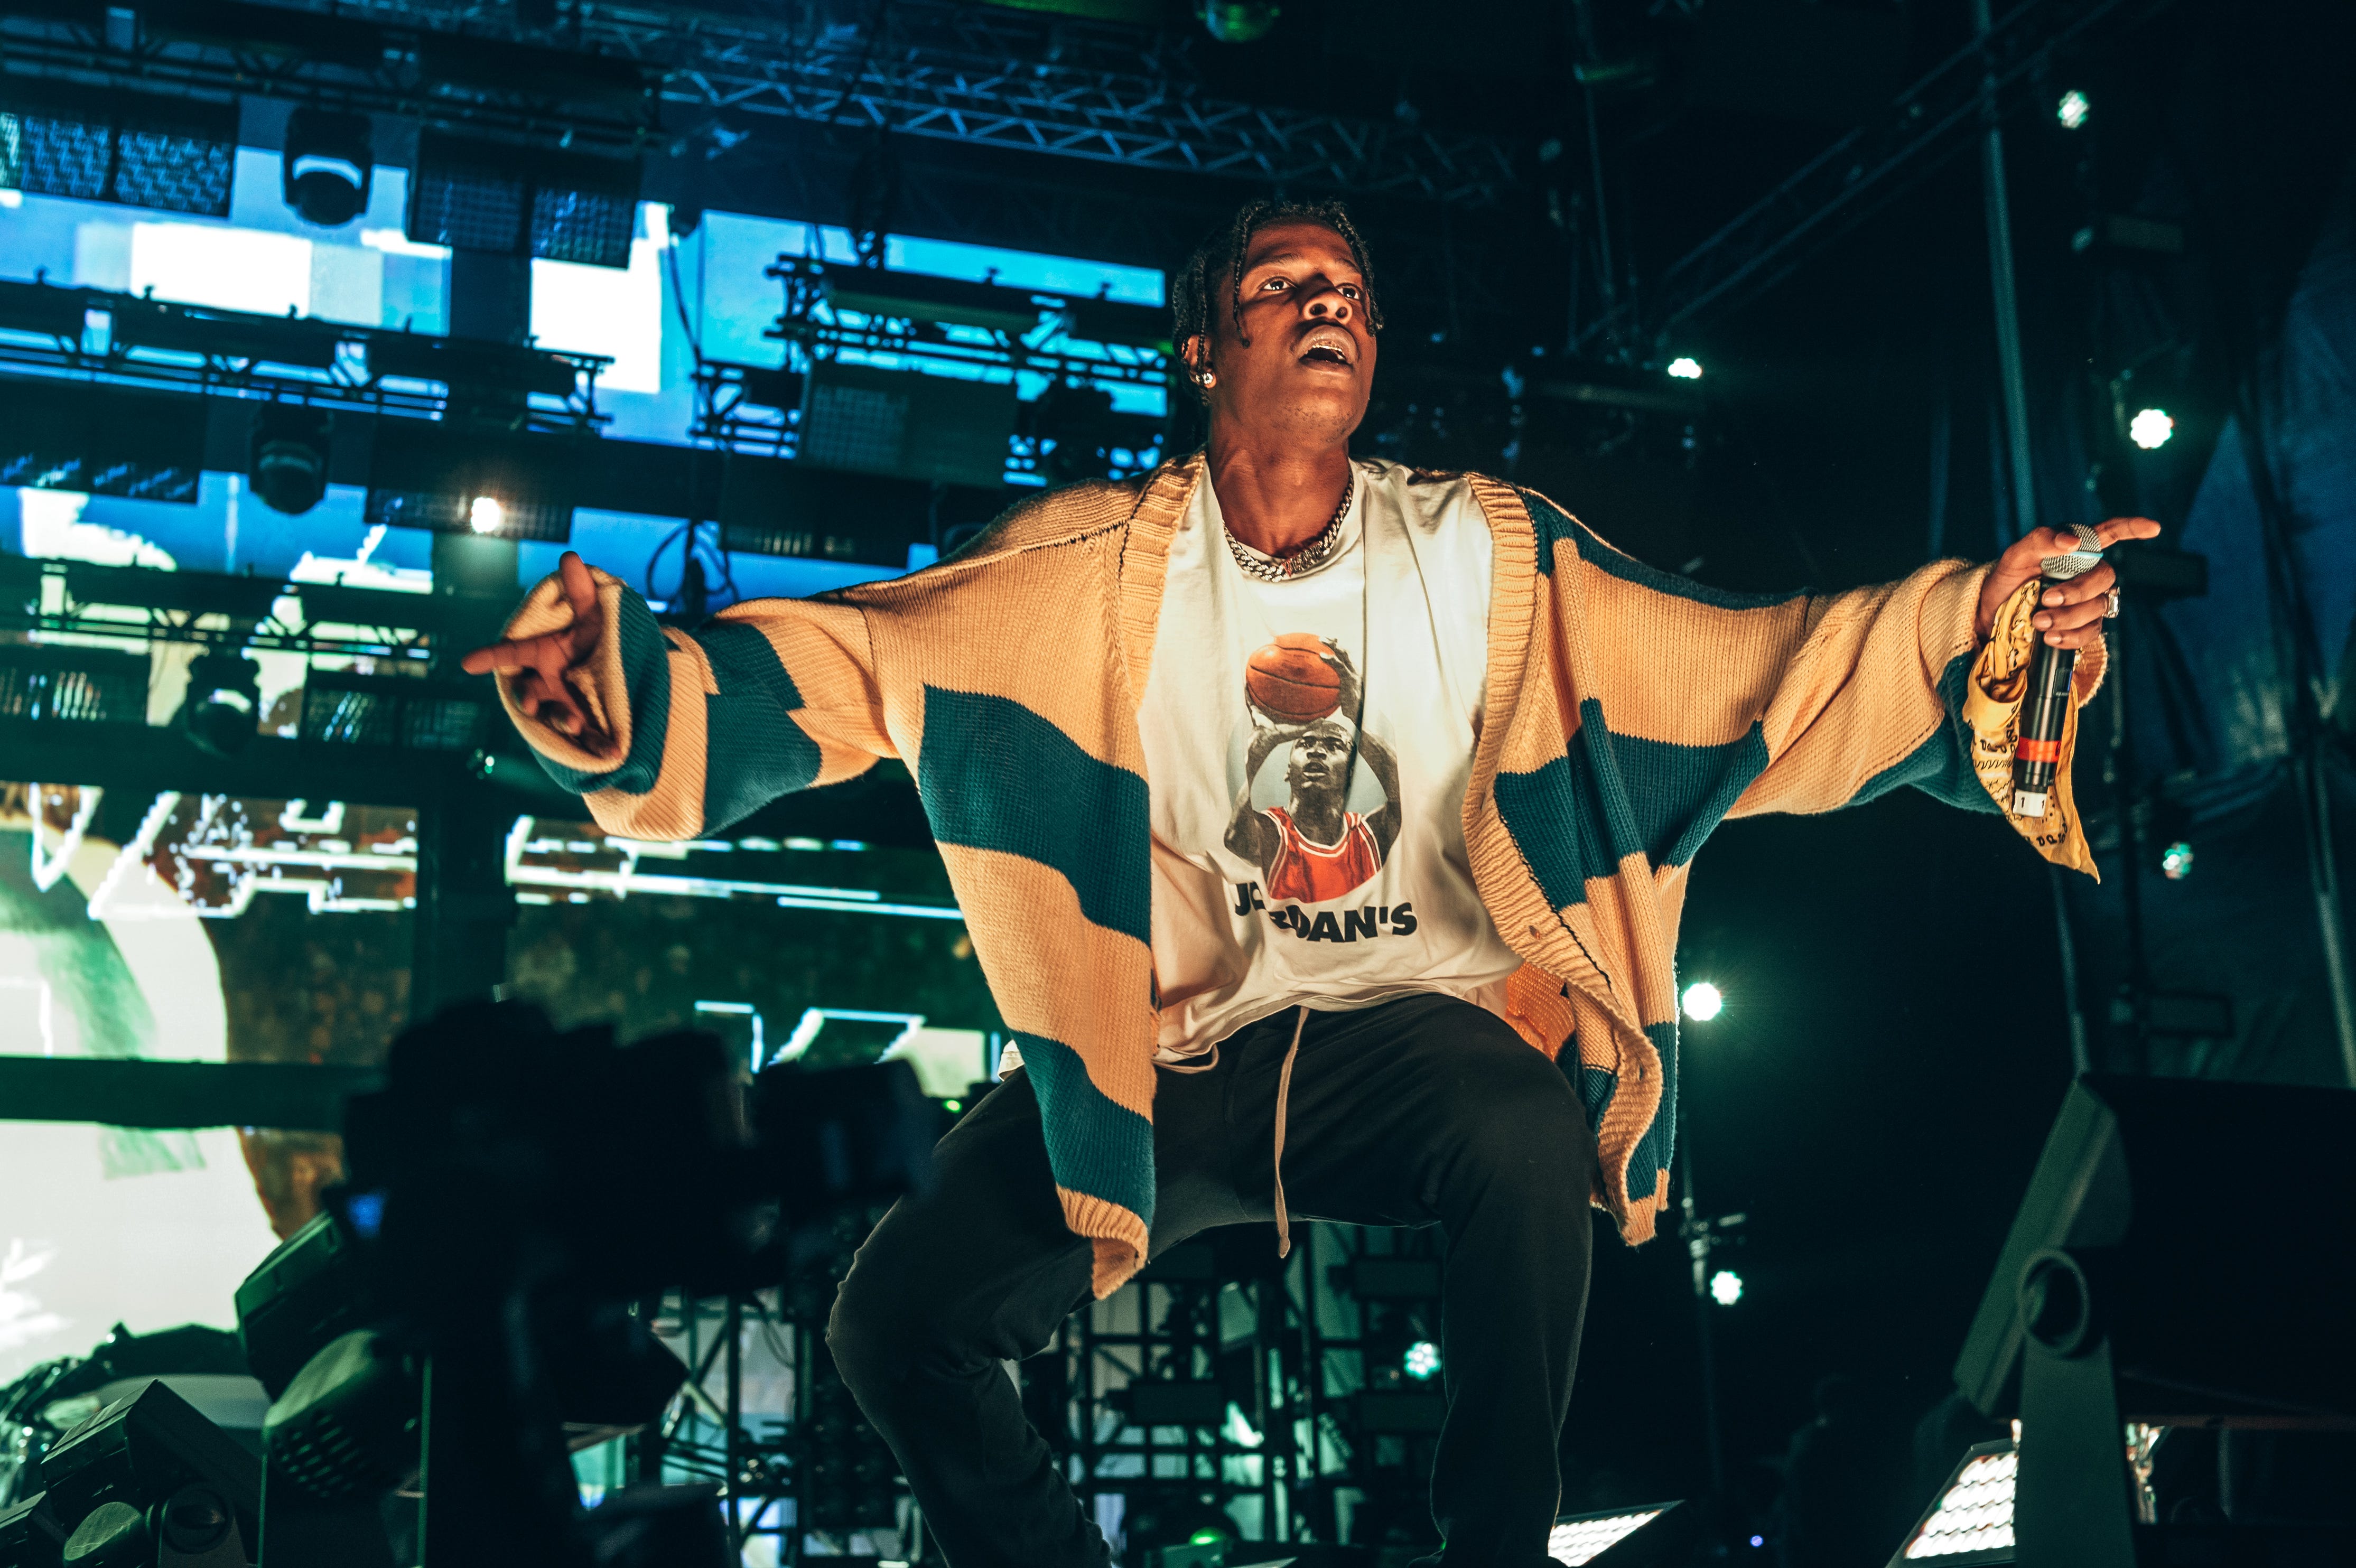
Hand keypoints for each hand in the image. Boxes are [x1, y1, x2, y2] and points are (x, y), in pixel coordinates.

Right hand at [460, 550, 614, 755]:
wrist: (618, 664)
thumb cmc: (595, 635)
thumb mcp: (593, 613)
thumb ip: (582, 591)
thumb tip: (571, 556)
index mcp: (538, 655)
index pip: (508, 653)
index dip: (488, 657)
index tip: (467, 662)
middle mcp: (544, 682)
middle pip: (526, 692)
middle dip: (526, 697)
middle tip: (529, 701)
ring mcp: (562, 704)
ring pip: (553, 715)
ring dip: (562, 721)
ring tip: (574, 724)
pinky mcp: (584, 722)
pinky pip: (587, 736)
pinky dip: (597, 745)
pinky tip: (611, 753)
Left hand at [1324, 642, 1362, 715]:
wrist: (1362, 716)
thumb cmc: (1352, 709)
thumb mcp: (1343, 698)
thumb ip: (1337, 691)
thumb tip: (1322, 691)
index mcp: (1353, 674)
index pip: (1345, 657)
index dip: (1337, 648)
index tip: (1328, 642)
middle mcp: (1355, 671)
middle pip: (1345, 652)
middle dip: (1334, 643)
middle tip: (1321, 638)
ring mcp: (1353, 674)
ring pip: (1343, 654)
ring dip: (1332, 645)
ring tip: (1321, 640)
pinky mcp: (1350, 680)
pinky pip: (1339, 666)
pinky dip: (1331, 659)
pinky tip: (1321, 656)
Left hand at [1975, 517, 2161, 648]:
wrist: (1992, 614)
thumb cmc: (2007, 580)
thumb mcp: (2015, 556)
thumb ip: (2040, 541)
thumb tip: (2072, 540)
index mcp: (2075, 550)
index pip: (2109, 534)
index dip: (2131, 528)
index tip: (2153, 527)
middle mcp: (2087, 574)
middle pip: (2104, 578)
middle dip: (2078, 591)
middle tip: (2046, 599)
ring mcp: (2088, 601)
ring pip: (2098, 607)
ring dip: (2069, 616)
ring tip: (2038, 621)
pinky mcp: (2082, 626)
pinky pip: (2090, 632)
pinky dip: (2070, 636)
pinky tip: (2050, 637)